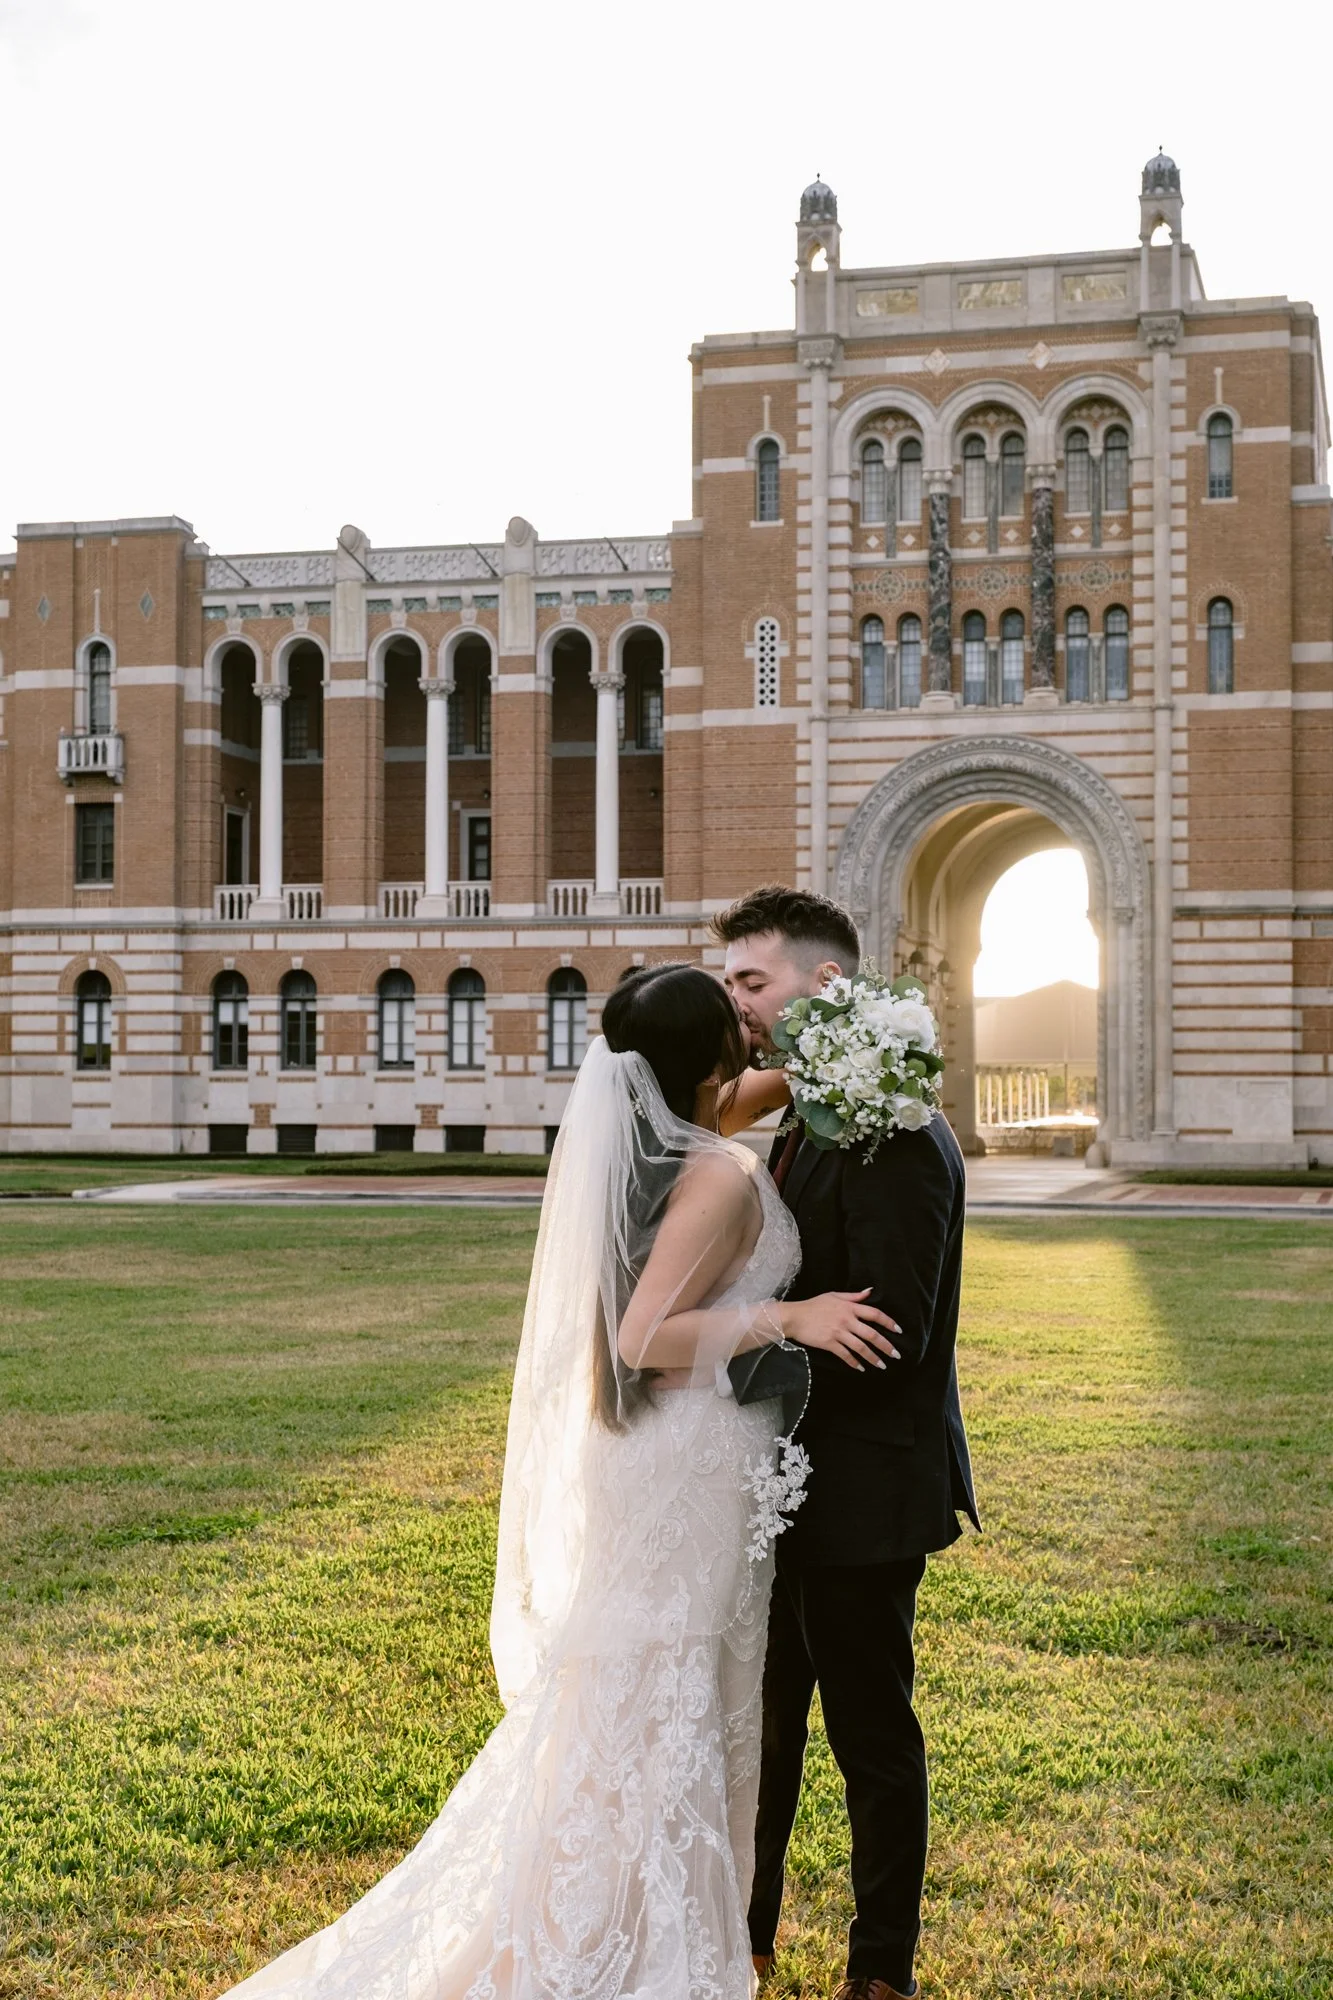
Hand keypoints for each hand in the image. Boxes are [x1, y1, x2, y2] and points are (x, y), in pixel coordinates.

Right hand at [781, 1290, 899, 1370]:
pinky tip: (861, 1368)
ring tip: (882, 1365)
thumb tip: (870, 1291)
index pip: (874, 1314)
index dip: (889, 1322)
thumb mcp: (834, 1295)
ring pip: (861, 1347)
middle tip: (896, 1355)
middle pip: (871, 1334)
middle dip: (886, 1346)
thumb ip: (854, 1296)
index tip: (899, 1331)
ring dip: (873, 1358)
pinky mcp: (829, 1343)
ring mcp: (838, 1332)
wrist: (794, 1317)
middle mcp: (846, 1320)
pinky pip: (845, 1355)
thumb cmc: (813, 1305)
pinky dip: (854, 1363)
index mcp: (849, 1307)